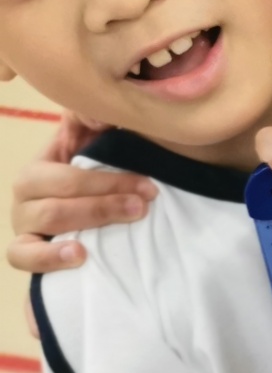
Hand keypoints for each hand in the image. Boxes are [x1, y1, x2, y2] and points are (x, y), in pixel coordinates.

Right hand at [8, 112, 146, 274]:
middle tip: (143, 205)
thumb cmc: (105, 173)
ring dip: (89, 220)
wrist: (106, 205)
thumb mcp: (101, 142)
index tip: (148, 186)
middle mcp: (26, 192)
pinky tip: (78, 255)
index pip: (69, 172)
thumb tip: (101, 114)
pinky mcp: (25, 251)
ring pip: (47, 221)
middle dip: (105, 201)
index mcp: (43, 163)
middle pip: (60, 195)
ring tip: (122, 223)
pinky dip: (47, 257)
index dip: (109, 181)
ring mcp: (24, 222)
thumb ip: (96, 119)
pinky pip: (22, 256)